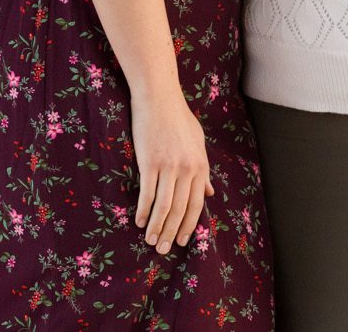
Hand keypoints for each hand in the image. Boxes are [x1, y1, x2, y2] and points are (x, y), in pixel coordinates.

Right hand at [131, 85, 212, 254]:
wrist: (159, 97)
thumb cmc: (179, 118)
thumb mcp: (197, 142)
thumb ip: (203, 170)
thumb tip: (209, 193)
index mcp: (200, 165)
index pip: (196, 204)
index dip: (188, 226)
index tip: (181, 241)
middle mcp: (187, 169)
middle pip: (180, 210)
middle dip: (171, 233)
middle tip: (162, 250)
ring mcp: (168, 166)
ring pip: (164, 206)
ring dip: (156, 227)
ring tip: (150, 241)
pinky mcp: (149, 162)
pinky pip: (147, 193)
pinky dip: (143, 210)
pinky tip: (138, 221)